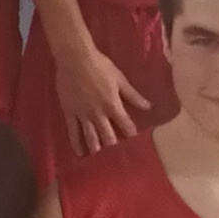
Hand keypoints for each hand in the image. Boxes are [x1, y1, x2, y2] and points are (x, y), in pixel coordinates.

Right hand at [55, 39, 149, 157]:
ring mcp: (82, 114)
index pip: (125, 124)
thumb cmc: (100, 65)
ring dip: (95, 148)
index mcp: (113, 104)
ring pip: (90, 136)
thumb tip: (148, 107)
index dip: (130, 134)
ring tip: (98, 158)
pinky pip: (72, 131)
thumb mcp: (120, 79)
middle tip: (116, 158)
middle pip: (107, 135)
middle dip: (113, 146)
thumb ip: (133, 95)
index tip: (135, 144)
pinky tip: (79, 152)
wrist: (75, 59)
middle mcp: (98, 113)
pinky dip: (76, 143)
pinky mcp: (69, 112)